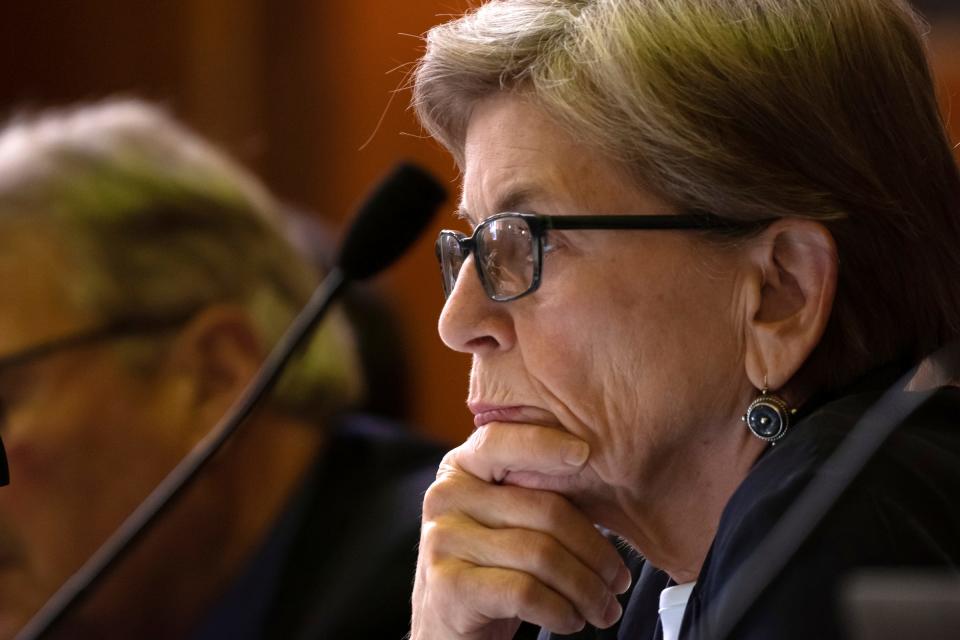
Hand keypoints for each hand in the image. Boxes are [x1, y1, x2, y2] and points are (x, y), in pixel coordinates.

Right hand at [410, 422, 631, 639]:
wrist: (447, 629)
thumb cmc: (489, 570)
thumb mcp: (505, 520)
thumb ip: (534, 491)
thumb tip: (604, 475)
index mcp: (460, 469)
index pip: (501, 441)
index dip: (543, 443)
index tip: (585, 453)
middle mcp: (444, 497)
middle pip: (544, 509)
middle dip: (596, 552)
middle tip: (619, 580)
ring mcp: (442, 540)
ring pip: (541, 554)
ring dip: (586, 589)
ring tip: (603, 608)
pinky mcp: (448, 586)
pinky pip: (525, 591)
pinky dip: (560, 611)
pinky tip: (570, 620)